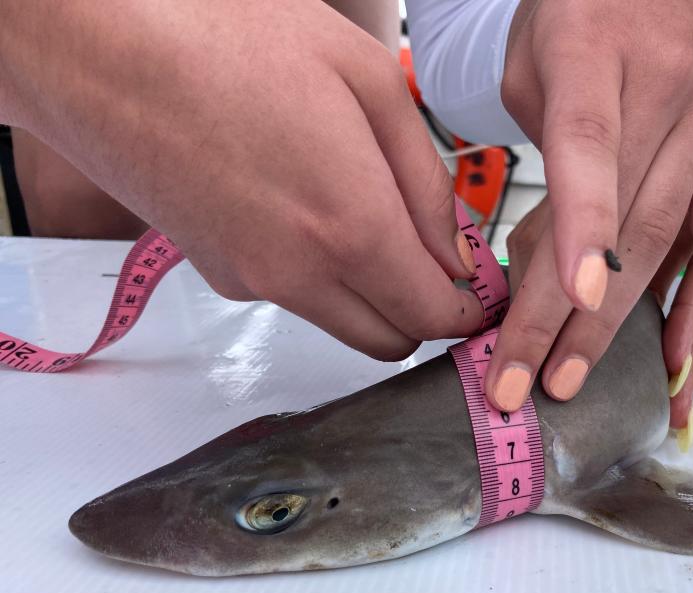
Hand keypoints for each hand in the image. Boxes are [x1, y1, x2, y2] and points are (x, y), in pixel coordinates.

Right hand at [1, 0, 480, 360]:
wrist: (102, 49)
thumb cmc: (231, 40)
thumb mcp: (366, 80)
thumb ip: (425, 181)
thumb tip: (453, 249)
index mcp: (353, 226)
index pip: (434, 316)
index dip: (466, 310)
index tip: (477, 288)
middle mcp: (303, 275)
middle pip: (391, 339)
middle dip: (423, 311)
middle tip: (432, 259)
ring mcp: (255, 282)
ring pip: (343, 324)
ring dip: (372, 296)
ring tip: (366, 219)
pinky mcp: (219, 274)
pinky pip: (294, 296)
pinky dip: (317, 275)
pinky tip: (300, 206)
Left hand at [487, 0, 692, 410]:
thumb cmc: (585, 3)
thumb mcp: (535, 51)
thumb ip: (544, 141)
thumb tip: (553, 237)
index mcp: (594, 58)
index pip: (589, 151)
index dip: (582, 226)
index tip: (571, 296)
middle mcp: (662, 92)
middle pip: (622, 219)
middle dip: (570, 314)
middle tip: (525, 382)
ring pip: (666, 234)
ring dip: (624, 318)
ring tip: (579, 379)